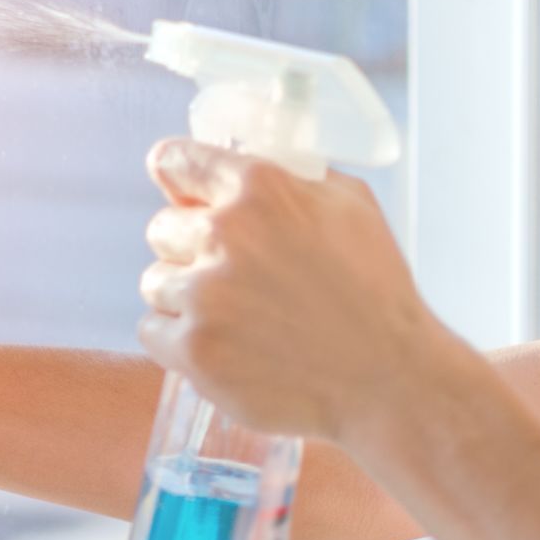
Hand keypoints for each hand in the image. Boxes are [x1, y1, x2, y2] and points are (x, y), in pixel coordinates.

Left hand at [136, 138, 457, 444]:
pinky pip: (151, 330)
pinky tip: (222, 344)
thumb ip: (289, 175)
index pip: (174, 161)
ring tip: (235, 315)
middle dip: (189, 247)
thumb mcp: (350, 204)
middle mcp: (225, 234)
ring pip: (155, 281)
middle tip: (233, 273)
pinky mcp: (193, 350)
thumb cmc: (375, 291)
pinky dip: (177, 339)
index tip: (178, 189)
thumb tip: (239, 161)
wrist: (388, 379)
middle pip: (161, 228)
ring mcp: (204, 295)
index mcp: (261, 188)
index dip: (175, 176)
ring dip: (184, 296)